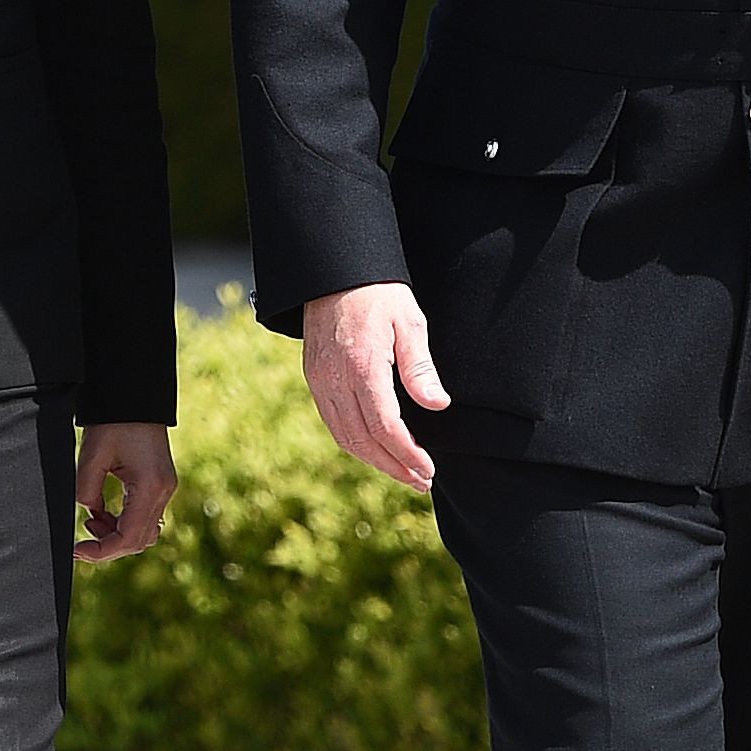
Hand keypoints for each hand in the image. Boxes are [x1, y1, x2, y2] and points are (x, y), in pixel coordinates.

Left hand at [73, 422, 176, 563]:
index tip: (77, 549)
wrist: (134, 396)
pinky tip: (101, 512)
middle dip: (108, 547)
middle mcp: (163, 492)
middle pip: (139, 541)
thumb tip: (86, 511)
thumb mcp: (92, 456)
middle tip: (80, 541)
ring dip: (116, 535)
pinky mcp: (159, 484)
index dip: (101, 551)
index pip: (128, 538)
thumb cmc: (114, 421)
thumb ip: (86, 490)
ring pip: (143, 532)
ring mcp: (164, 489)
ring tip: (90, 521)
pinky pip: (144, 516)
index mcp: (149, 487)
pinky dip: (123, 522)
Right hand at [301, 281, 446, 490]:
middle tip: (420, 480)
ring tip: (402, 471)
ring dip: (373, 460)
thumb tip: (437, 405)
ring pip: (344, 437)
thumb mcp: (409, 322)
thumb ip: (420, 367)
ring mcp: (319, 380)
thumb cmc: (377, 293)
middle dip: (393, 466)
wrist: (333, 271)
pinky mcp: (313, 378)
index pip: (385, 427)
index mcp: (362, 367)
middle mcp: (334, 379)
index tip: (428, 469)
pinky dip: (354, 443)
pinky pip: (332, 422)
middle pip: (362, 440)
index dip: (407, 454)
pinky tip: (375, 448)